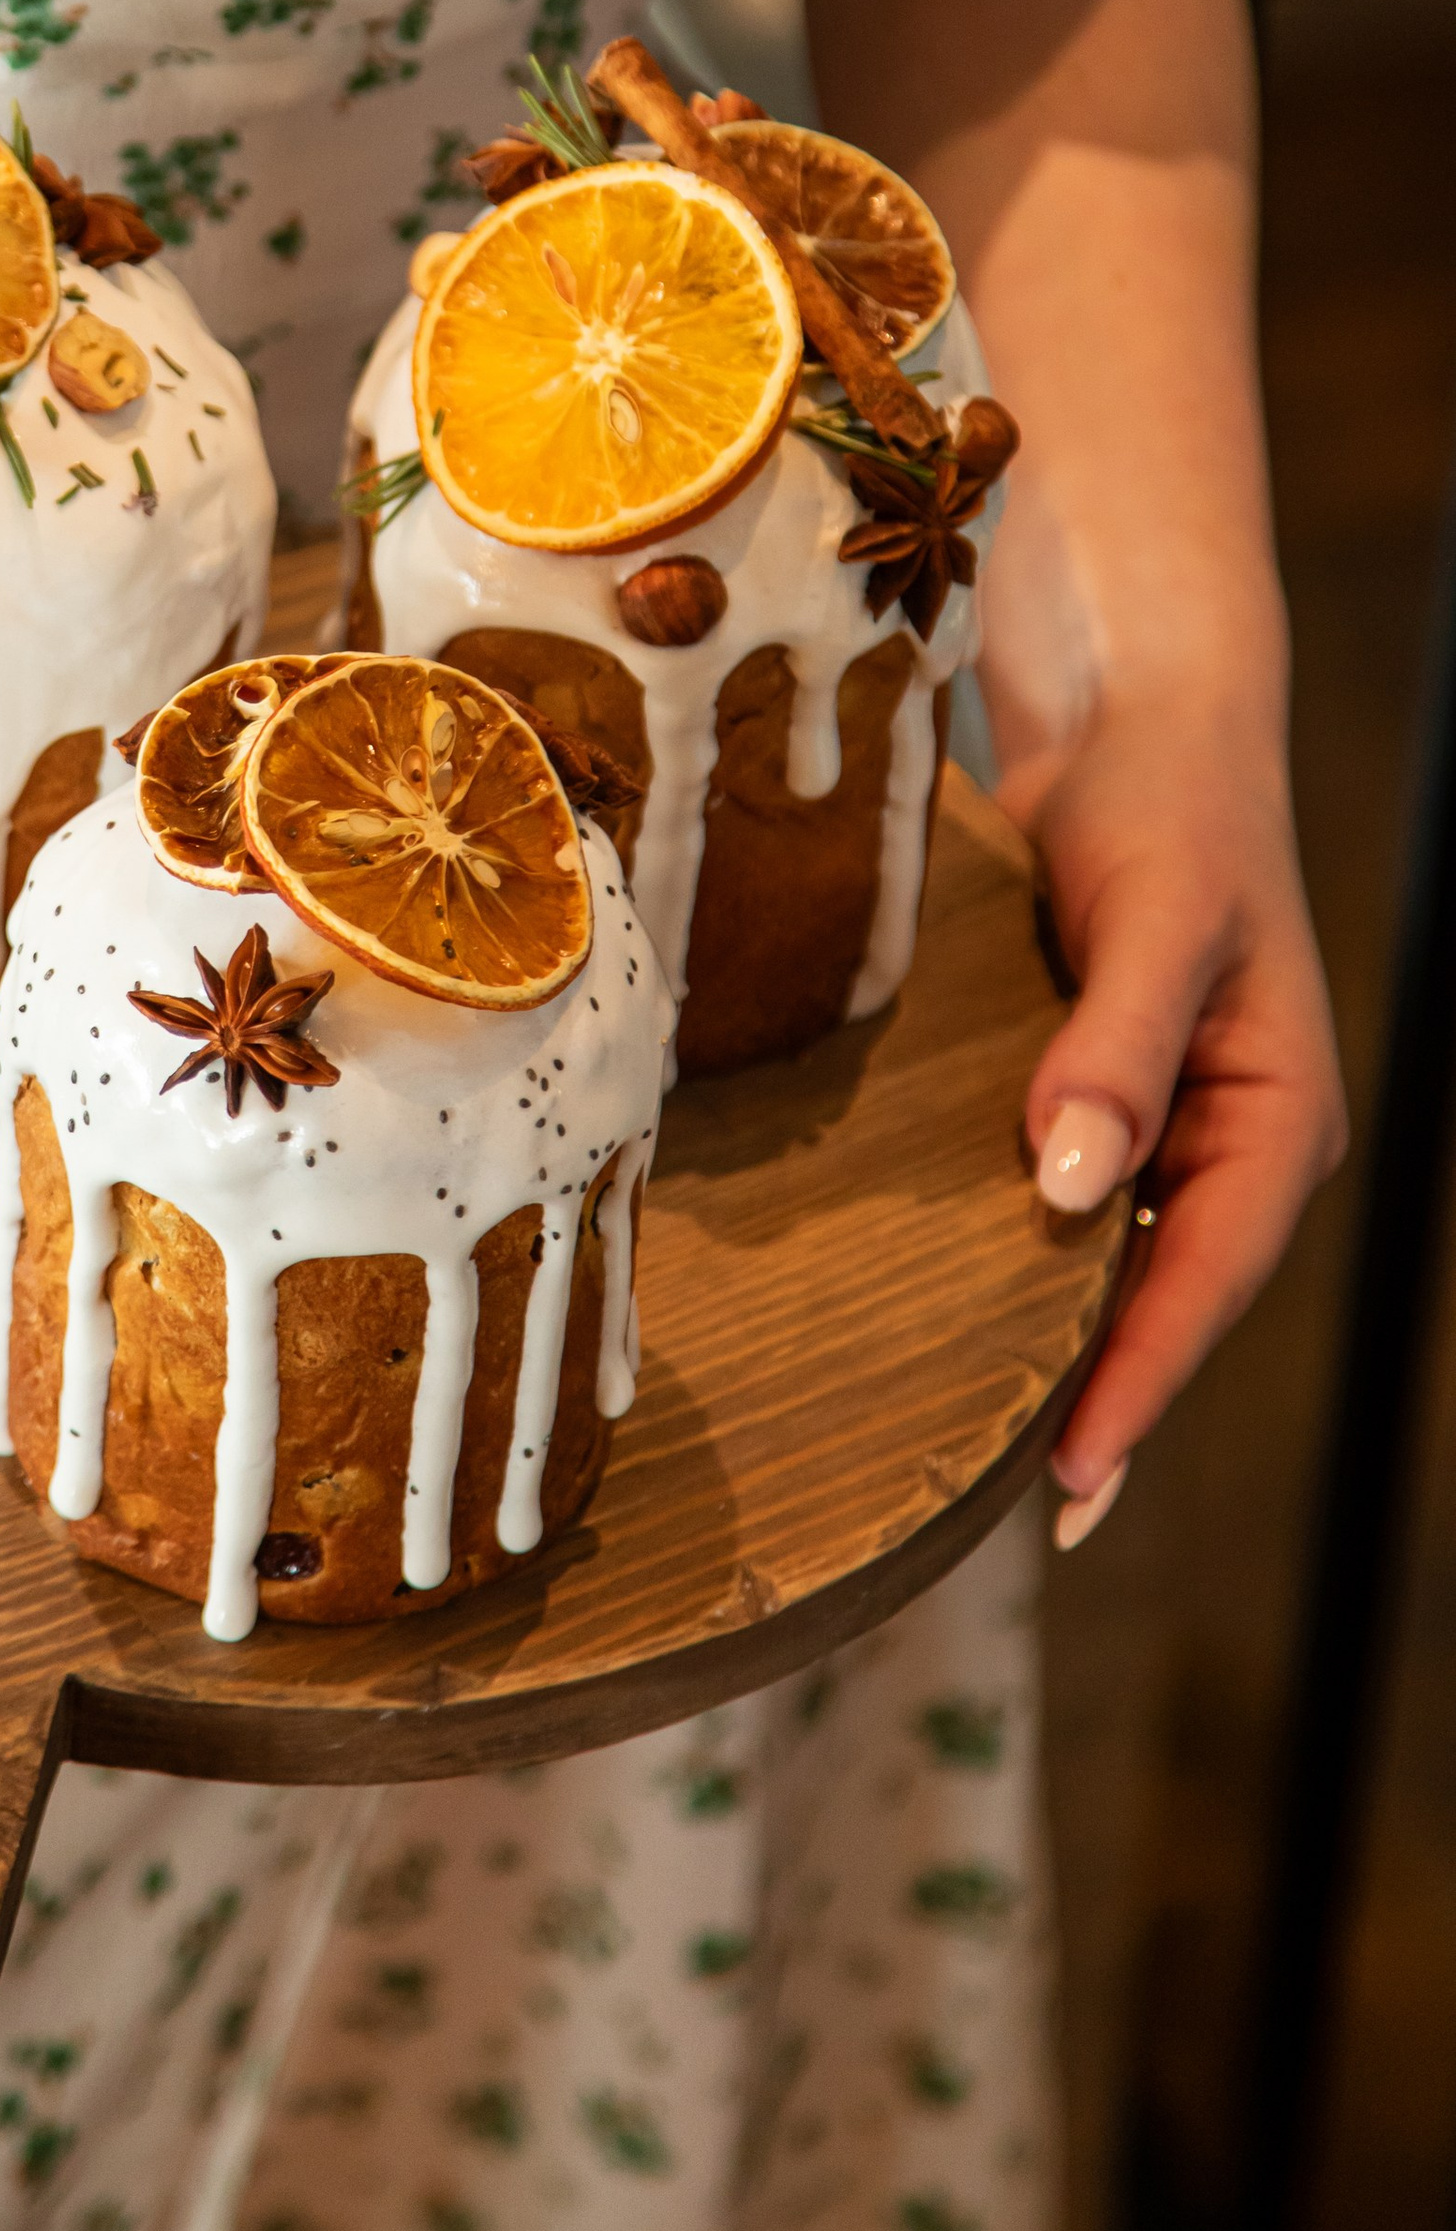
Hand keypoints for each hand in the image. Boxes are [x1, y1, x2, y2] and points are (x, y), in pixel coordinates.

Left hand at [1006, 694, 1345, 1523]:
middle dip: (1102, 1397)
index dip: (1140, 1381)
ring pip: (1114, 1260)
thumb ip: (1117, 1048)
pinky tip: (953, 1306)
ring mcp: (1166, 1121)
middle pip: (1167, 1295)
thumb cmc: (1167, 808)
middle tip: (1012, 1509)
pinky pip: (1068, 1202)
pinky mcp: (1099, 1091)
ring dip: (1059, 1341)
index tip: (1072, 1477)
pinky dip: (1022, 1259)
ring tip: (976, 1446)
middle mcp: (1230, 1138)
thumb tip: (1072, 1187)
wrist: (1134, 722)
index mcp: (1277, 1118)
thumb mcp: (1157, 918)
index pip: (1208, 1280)